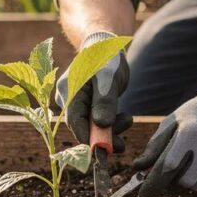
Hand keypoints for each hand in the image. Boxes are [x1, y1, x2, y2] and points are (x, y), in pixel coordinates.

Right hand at [56, 31, 132, 152]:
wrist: (106, 46)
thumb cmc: (107, 57)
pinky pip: (95, 121)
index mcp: (69, 90)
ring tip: (129, 119)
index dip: (88, 138)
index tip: (105, 150)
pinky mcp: (85, 106)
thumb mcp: (109, 77)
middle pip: (81, 127)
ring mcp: (75, 103)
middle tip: (123, 143)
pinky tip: (124, 117)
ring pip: (90, 126)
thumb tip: (102, 124)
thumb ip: (105, 100)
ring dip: (110, 130)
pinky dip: (110, 124)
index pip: (74, 121)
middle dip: (102, 136)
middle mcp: (67, 99)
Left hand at [133, 76, 196, 196]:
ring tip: (191, 163)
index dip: (153, 184)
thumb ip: (155, 146)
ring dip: (189, 181)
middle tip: (171, 174)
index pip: (168, 166)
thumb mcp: (173, 122)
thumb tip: (138, 168)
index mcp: (191, 132)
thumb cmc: (195, 116)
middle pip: (184, 182)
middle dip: (174, 182)